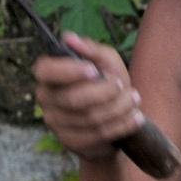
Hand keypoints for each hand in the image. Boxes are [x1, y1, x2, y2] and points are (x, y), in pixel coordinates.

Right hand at [33, 32, 144, 160]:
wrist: (115, 120)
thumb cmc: (107, 85)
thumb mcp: (106, 63)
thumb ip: (92, 49)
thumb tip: (69, 38)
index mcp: (49, 75)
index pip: (45, 71)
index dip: (68, 71)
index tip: (92, 70)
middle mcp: (46, 99)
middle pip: (74, 98)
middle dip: (106, 91)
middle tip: (122, 85)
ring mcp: (56, 123)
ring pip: (90, 117)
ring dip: (120, 107)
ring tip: (134, 99)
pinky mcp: (71, 142)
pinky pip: (99, 134)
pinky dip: (122, 124)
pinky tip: (135, 117)